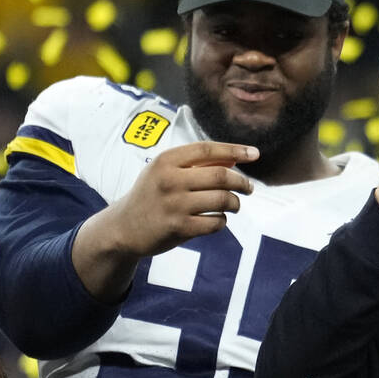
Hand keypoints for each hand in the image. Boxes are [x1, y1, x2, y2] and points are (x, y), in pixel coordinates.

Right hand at [107, 141, 255, 257]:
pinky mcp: (178, 228)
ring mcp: (174, 205)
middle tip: (248, 187)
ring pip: (223, 200)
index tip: (255, 154)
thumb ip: (198, 163)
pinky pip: (215, 223)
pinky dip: (222, 221)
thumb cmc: (152, 194)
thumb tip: (237, 156)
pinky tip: (217, 220)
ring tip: (234, 205)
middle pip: (221, 176)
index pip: (207, 149)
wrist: (123, 228)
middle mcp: (169, 180)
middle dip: (242, 182)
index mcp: (165, 161)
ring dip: (235, 203)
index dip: (235, 150)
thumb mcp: (166, 171)